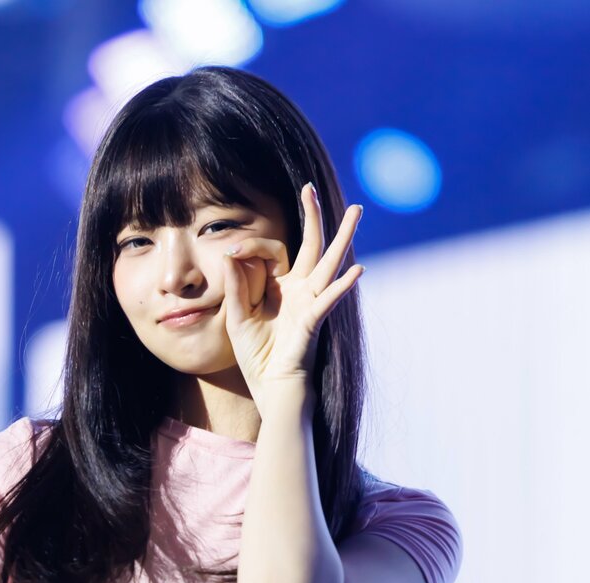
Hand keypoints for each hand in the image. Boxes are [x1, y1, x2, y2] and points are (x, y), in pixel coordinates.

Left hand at [222, 183, 363, 412]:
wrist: (272, 388)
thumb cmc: (257, 357)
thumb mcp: (237, 318)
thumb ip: (235, 287)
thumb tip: (231, 254)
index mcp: (280, 288)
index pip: (271, 252)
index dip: (250, 247)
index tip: (232, 252)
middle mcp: (299, 290)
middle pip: (311, 246)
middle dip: (313, 216)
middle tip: (311, 188)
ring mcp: (309, 303)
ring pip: (328, 264)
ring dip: (343, 238)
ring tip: (356, 212)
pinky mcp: (313, 321)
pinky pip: (329, 300)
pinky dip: (342, 286)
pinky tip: (358, 269)